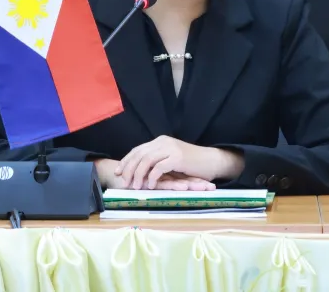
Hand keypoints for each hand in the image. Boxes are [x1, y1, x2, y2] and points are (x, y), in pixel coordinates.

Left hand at [115, 136, 244, 189]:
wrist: (211, 160)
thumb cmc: (192, 163)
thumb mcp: (171, 158)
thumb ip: (158, 160)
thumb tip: (141, 170)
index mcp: (160, 141)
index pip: (138, 150)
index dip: (126, 161)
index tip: (118, 172)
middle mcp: (163, 142)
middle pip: (139, 155)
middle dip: (128, 169)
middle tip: (123, 182)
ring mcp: (170, 149)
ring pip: (146, 160)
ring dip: (138, 174)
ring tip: (135, 186)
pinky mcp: (177, 158)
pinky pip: (159, 168)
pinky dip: (152, 177)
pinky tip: (150, 186)